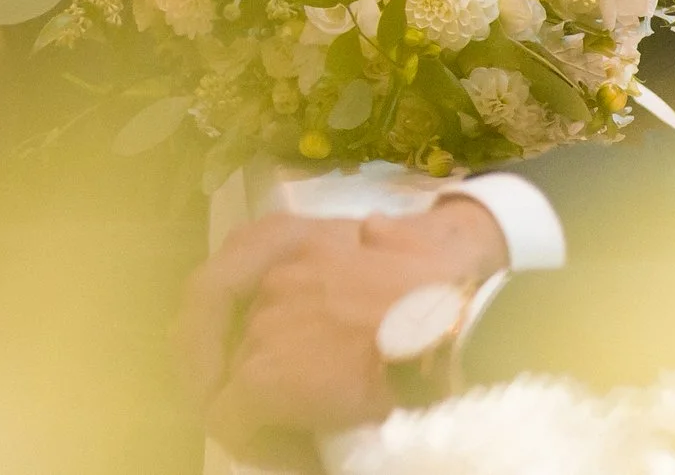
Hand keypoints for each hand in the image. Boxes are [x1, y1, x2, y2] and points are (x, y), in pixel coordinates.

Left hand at [176, 198, 510, 451]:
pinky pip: (228, 417)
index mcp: (301, 249)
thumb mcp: (409, 243)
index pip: (256, 297)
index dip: (272, 338)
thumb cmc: (440, 293)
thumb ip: (384, 236)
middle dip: (258, 370)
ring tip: (282, 427)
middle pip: (243, 339)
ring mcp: (261, 331)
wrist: (446, 332)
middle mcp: (272, 284)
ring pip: (231, 378)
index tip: (293, 365)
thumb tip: (373, 227)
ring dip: (252, 401)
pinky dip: (247, 436)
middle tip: (288, 401)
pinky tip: (277, 446)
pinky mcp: (259, 379)